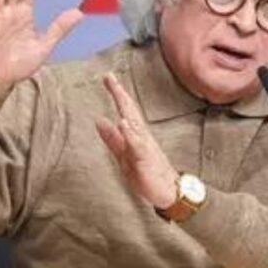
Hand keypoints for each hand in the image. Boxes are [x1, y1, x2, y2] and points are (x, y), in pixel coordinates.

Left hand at [95, 73, 178, 209]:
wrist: (167, 191)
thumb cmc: (146, 172)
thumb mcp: (124, 155)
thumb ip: (112, 139)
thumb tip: (99, 120)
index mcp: (136, 135)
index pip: (125, 110)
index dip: (117, 93)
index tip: (108, 77)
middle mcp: (141, 136)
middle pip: (130, 111)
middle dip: (119, 94)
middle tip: (109, 77)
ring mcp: (144, 147)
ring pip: (134, 124)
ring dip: (126, 108)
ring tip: (117, 93)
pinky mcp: (145, 159)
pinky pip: (137, 145)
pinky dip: (130, 133)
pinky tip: (123, 123)